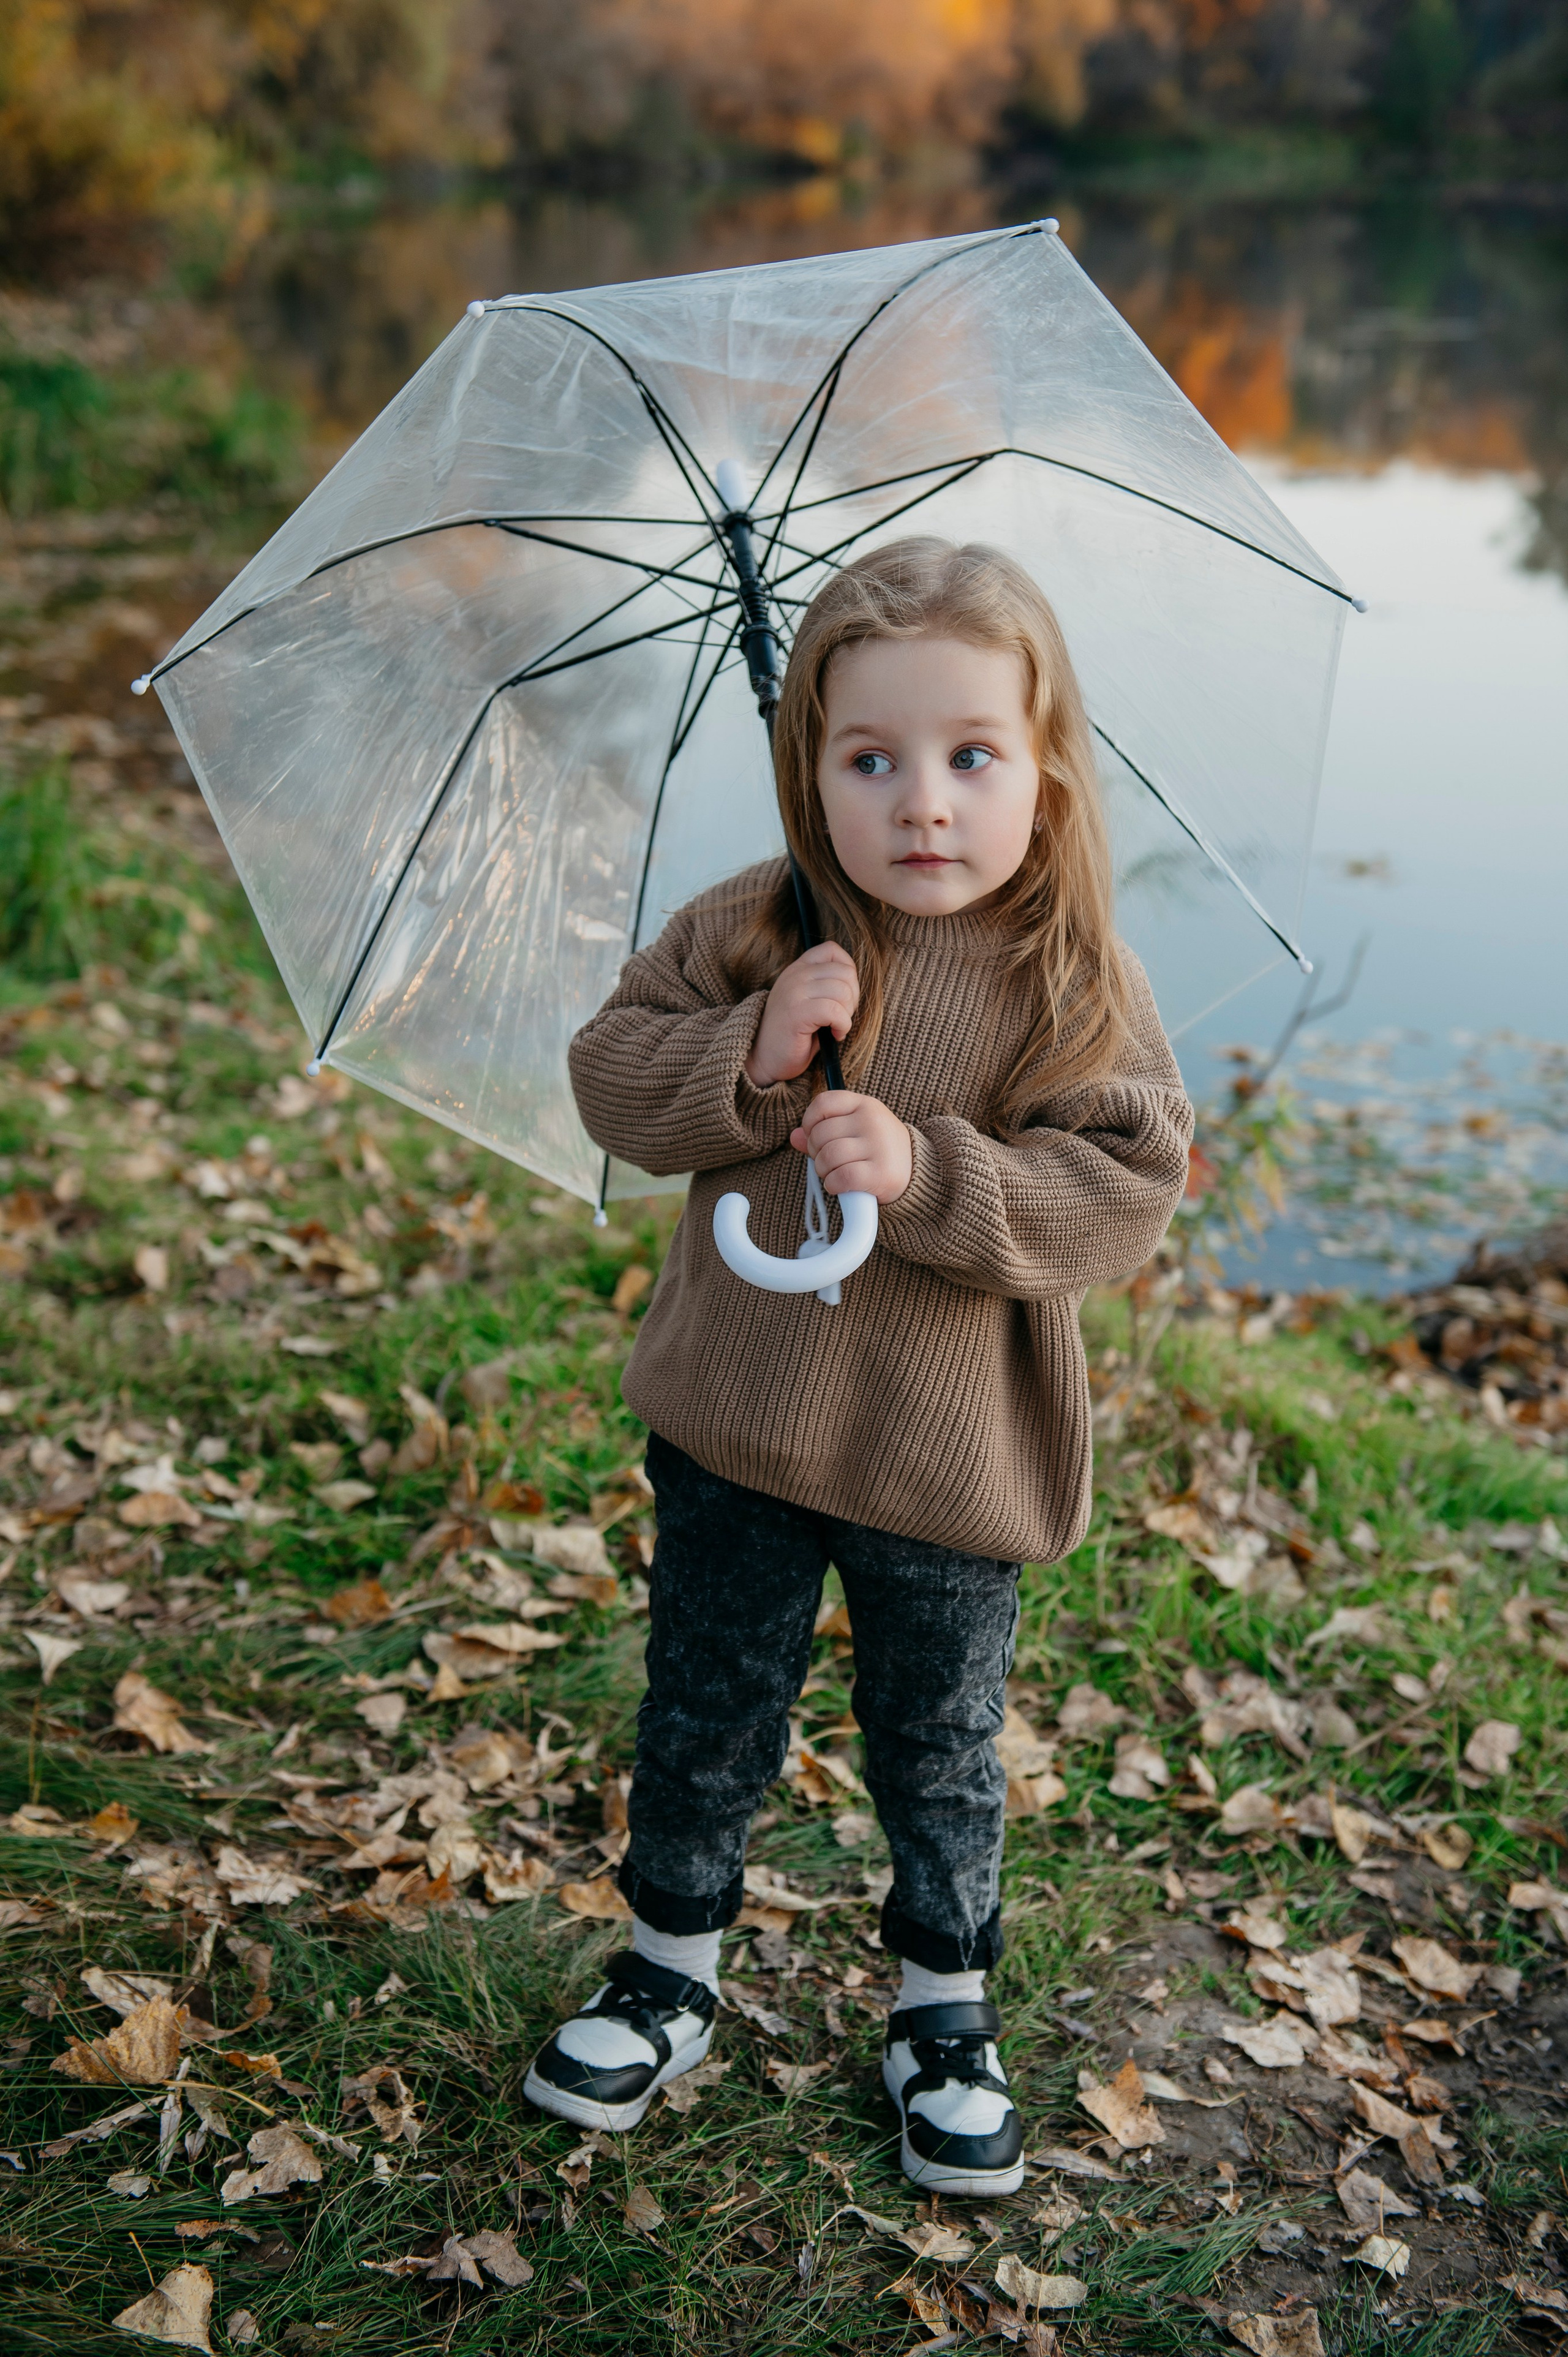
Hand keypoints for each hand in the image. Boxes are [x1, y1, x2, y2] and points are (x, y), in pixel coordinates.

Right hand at [744, 942, 858, 1086]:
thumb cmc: (793, 1034)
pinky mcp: (797, 1012)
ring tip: (836, 1026)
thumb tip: (855, 984)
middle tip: (841, 1017)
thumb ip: (826, 985)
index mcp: (798, 968)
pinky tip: (835, 1035)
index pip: (832, 950)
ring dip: (847, 1014)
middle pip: (846, 973)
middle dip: (852, 998)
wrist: (764, 1058)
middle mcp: (796, 975)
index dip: (848, 972)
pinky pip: (835, 1011)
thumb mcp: (808, 1000)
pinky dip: (843, 1025)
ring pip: (843, 991)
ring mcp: (795, 992)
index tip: (842, 996)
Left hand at [793, 1090, 911, 1204]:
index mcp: (865, 1104)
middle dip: (816, 1152)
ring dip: (824, 1171)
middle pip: (821, 1134)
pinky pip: (841, 1178)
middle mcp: (872, 1121)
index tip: (814, 1135)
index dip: (810, 1121)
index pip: (823, 1102)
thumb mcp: (856, 1131)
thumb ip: (824, 1130)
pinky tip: (840, 1185)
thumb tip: (795, 1136)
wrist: (919, 1173)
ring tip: (834, 1173)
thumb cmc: (879, 1150)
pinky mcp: (880, 1173)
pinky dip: (833, 1185)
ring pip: (828, 1156)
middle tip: (828, 1161)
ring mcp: (878, 1146)